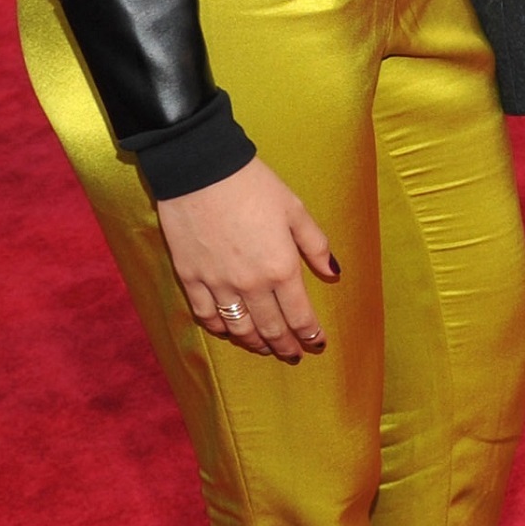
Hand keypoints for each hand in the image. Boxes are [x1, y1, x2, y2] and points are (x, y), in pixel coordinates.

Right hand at [154, 159, 337, 360]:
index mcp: (281, 267)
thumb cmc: (254, 186)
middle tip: (293, 355)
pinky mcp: (190, 279)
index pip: (299, 315)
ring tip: (265, 347)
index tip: (317, 344)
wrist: (201, 171)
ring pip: (239, 328)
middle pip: (270, 328)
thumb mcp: (295, 210)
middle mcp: (251, 284)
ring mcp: (218, 284)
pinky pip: (206, 315)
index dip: (310, 335)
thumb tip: (334, 273)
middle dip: (285, 345)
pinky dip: (219, 329)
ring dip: (255, 343)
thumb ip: (315, 245)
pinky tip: (229, 330)